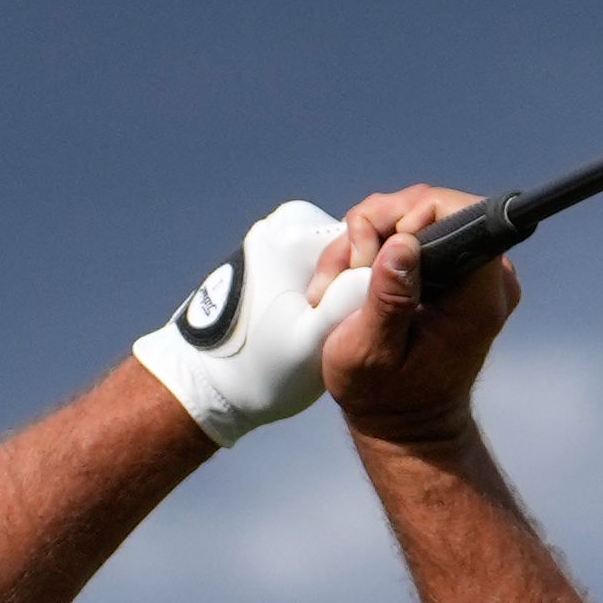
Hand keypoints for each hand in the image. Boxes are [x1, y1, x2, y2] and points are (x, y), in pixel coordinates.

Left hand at [128, 197, 353, 451]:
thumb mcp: (317, 341)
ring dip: (333, 291)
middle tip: (327, 328)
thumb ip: (355, 298)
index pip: (370, 242)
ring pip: (335, 257)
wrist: (206, 381)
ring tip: (307, 327)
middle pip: (352, 246)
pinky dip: (315, 291)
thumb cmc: (260, 369)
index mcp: (297, 233)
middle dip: (351, 284)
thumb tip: (396, 259)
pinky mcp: (264, 252)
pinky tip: (296, 320)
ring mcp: (270, 234)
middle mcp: (283, 222)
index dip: (372, 282)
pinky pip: (313, 264)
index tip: (348, 318)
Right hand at [329, 187, 517, 447]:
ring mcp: (467, 269)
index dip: (412, 217)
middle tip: (348, 273)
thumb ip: (388, 301)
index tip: (379, 251)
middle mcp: (484, 275)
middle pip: (430, 206)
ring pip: (410, 213)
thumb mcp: (370, 355)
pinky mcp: (449, 268)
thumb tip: (402, 247)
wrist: (403, 420)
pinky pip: (408, 231)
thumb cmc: (386, 397)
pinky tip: (349, 280)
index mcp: (478, 298)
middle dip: (376, 228)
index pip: (463, 216)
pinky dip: (372, 247)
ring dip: (364, 240)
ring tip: (338, 285)